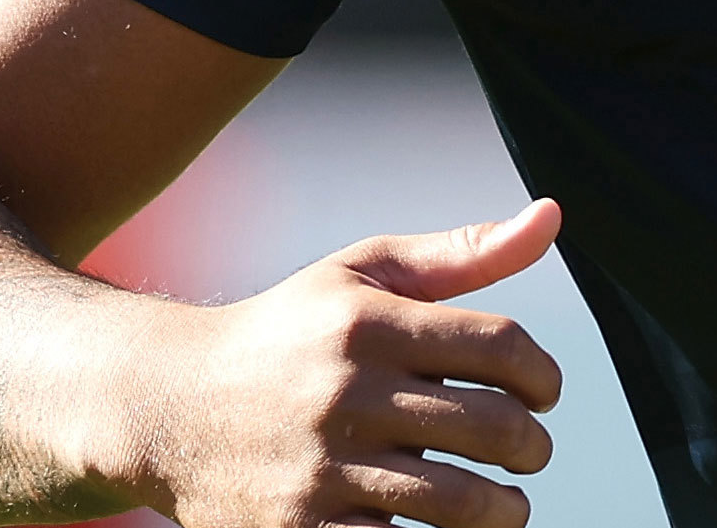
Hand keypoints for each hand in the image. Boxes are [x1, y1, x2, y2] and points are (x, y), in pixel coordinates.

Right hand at [121, 199, 567, 527]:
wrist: (163, 405)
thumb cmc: (286, 332)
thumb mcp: (361, 274)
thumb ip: (460, 253)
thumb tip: (553, 217)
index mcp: (367, 323)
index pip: (501, 346)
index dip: (543, 374)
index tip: (544, 393)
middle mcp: (344, 391)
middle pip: (490, 425)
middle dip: (532, 446)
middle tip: (531, 453)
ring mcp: (319, 466)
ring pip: (456, 499)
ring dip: (505, 509)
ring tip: (507, 504)